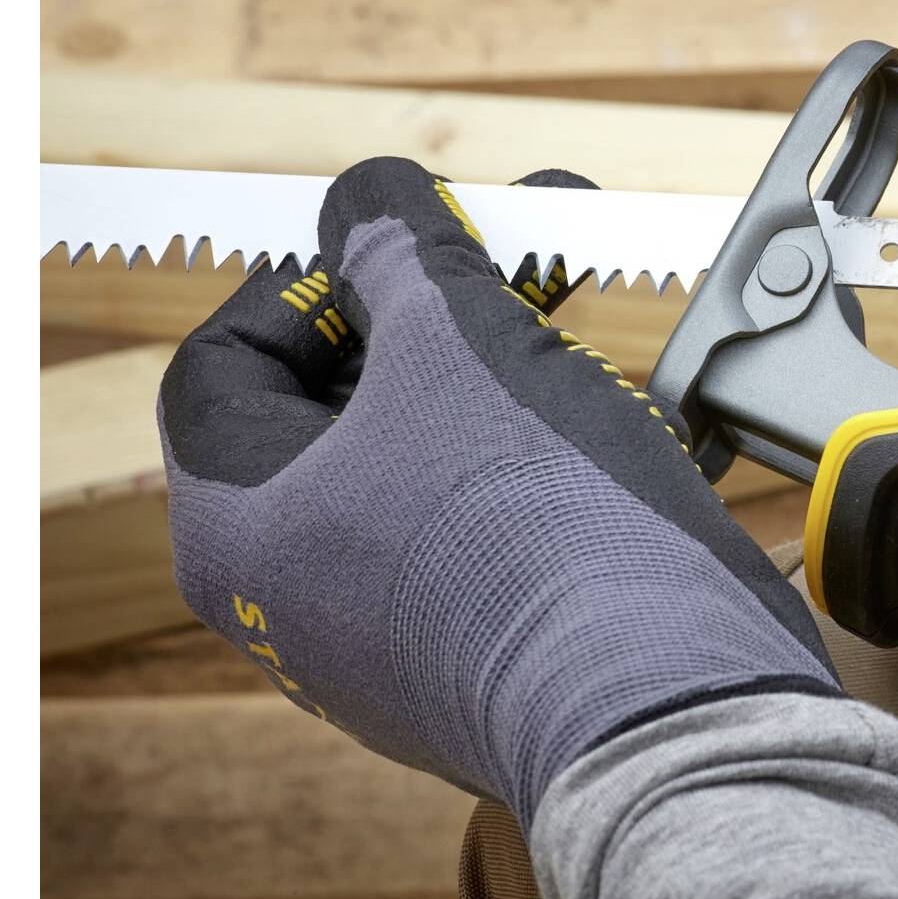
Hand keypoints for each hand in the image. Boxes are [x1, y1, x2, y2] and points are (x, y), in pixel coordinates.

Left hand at [158, 158, 840, 822]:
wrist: (667, 703)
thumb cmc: (537, 527)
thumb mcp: (458, 342)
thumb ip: (402, 248)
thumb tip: (372, 195)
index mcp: (241, 525)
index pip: (230, 360)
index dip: (319, 275)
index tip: (412, 239)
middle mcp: (298, 597)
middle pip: (346, 409)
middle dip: (446, 313)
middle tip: (525, 248)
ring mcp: (395, 640)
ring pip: (435, 466)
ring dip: (511, 377)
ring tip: (598, 318)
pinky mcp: (493, 661)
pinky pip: (501, 533)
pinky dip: (551, 463)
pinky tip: (631, 415)